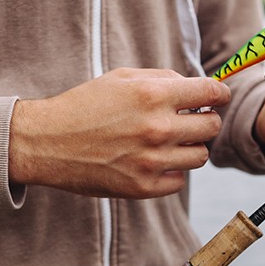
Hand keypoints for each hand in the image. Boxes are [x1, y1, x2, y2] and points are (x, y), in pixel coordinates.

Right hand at [9, 68, 229, 197]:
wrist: (45, 143)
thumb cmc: (82, 106)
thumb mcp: (121, 78)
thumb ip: (162, 80)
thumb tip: (197, 88)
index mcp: (153, 95)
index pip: (211, 93)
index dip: (218, 94)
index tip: (215, 98)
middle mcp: (157, 128)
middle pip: (211, 127)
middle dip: (204, 120)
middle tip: (190, 120)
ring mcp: (151, 161)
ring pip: (199, 156)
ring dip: (189, 147)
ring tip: (169, 142)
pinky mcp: (142, 187)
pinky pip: (179, 181)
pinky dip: (172, 172)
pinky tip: (154, 162)